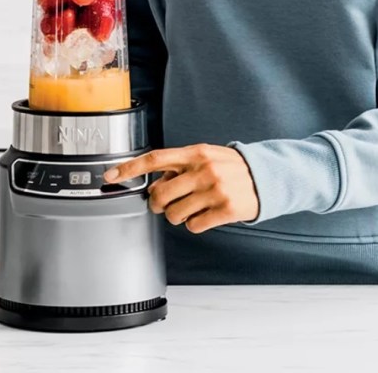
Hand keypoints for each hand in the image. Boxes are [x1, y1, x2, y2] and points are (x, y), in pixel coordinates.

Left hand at [104, 145, 258, 232]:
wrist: (268, 177)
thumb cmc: (231, 168)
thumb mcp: (205, 156)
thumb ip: (179, 166)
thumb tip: (154, 184)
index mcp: (195, 153)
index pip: (154, 159)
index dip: (129, 168)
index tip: (109, 176)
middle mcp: (203, 169)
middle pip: (160, 194)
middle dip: (157, 204)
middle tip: (165, 205)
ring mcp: (215, 190)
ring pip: (174, 214)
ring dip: (177, 217)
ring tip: (191, 209)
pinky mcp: (226, 209)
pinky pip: (194, 226)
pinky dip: (195, 225)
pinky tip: (205, 215)